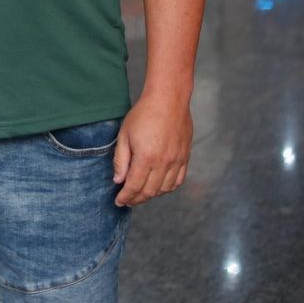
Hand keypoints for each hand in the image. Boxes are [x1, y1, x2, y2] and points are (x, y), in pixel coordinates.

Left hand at [112, 92, 191, 206]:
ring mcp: (176, 161)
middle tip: (128, 201)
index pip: (134, 186)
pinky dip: (168, 188)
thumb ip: (120, 160)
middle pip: (149, 191)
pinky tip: (159, 187)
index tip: (119, 202)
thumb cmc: (143, 115)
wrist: (168, 100)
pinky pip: (178, 180)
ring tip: (141, 194)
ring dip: (152, 195)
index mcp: (146, 157)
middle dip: (137, 199)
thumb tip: (118, 180)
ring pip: (165, 189)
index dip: (125, 197)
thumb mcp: (124, 135)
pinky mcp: (185, 157)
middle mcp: (163, 162)